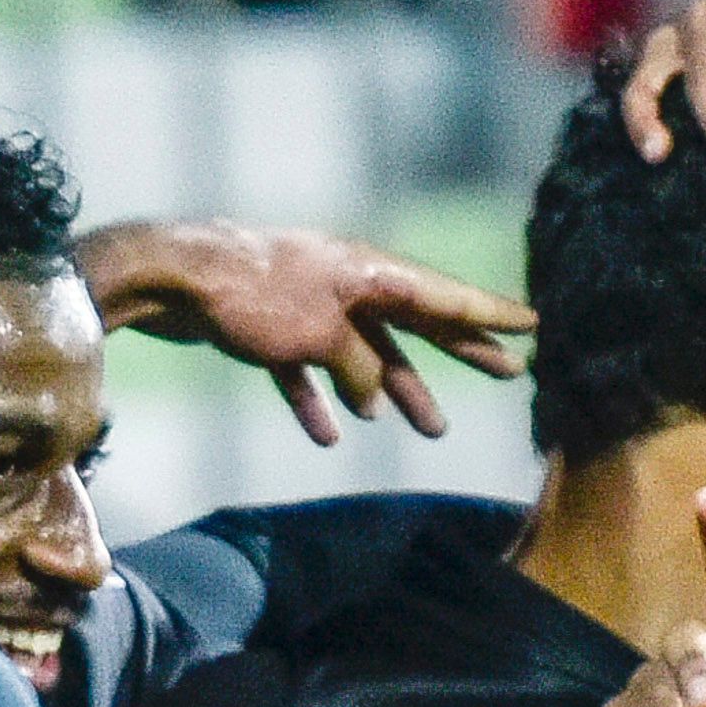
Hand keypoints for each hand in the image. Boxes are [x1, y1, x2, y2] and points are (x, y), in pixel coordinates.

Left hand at [80, 218, 533, 442]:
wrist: (173, 279)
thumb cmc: (252, 296)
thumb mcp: (322, 336)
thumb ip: (359, 367)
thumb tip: (372, 398)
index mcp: (368, 273)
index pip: (443, 296)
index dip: (489, 314)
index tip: (532, 325)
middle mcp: (346, 284)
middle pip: (415, 323)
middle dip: (460, 351)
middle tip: (509, 372)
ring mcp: (309, 305)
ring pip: (365, 353)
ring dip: (394, 390)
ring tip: (430, 428)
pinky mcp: (271, 328)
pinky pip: (309, 369)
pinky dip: (321, 399)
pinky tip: (329, 433)